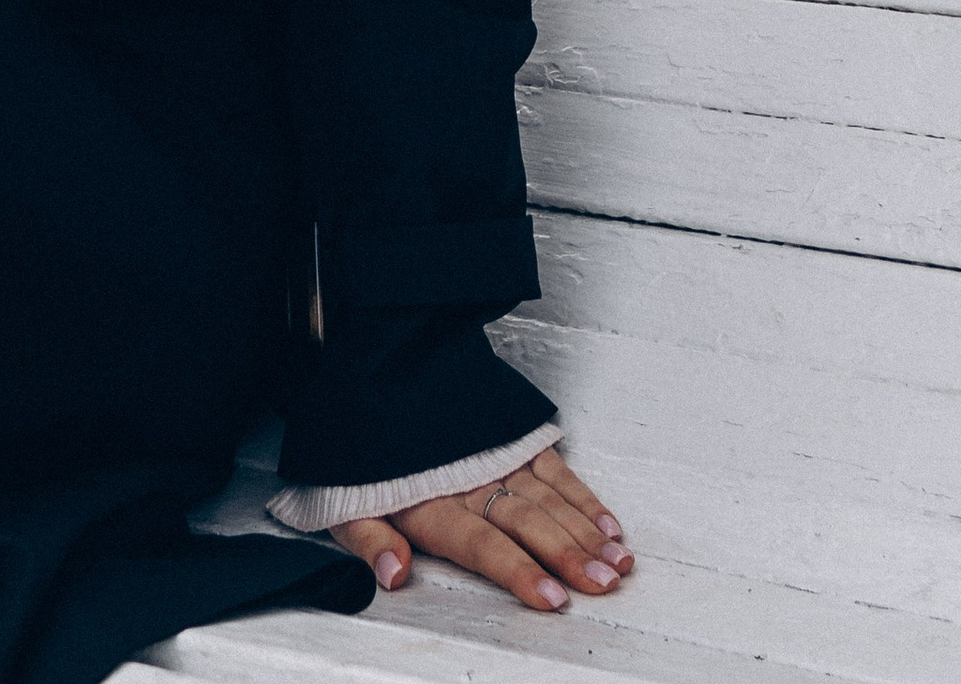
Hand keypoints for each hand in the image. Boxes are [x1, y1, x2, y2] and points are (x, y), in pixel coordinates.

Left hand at [331, 446, 633, 610]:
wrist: (376, 363)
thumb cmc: (364, 444)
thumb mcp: (345, 499)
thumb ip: (370, 541)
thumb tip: (393, 575)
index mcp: (433, 500)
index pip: (482, 544)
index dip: (519, 570)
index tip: (552, 596)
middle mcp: (471, 478)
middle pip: (526, 521)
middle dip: (568, 554)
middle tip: (601, 582)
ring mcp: (496, 454)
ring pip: (548, 496)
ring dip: (585, 530)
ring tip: (615, 561)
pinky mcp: (511, 435)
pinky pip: (553, 466)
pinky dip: (583, 496)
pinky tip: (606, 524)